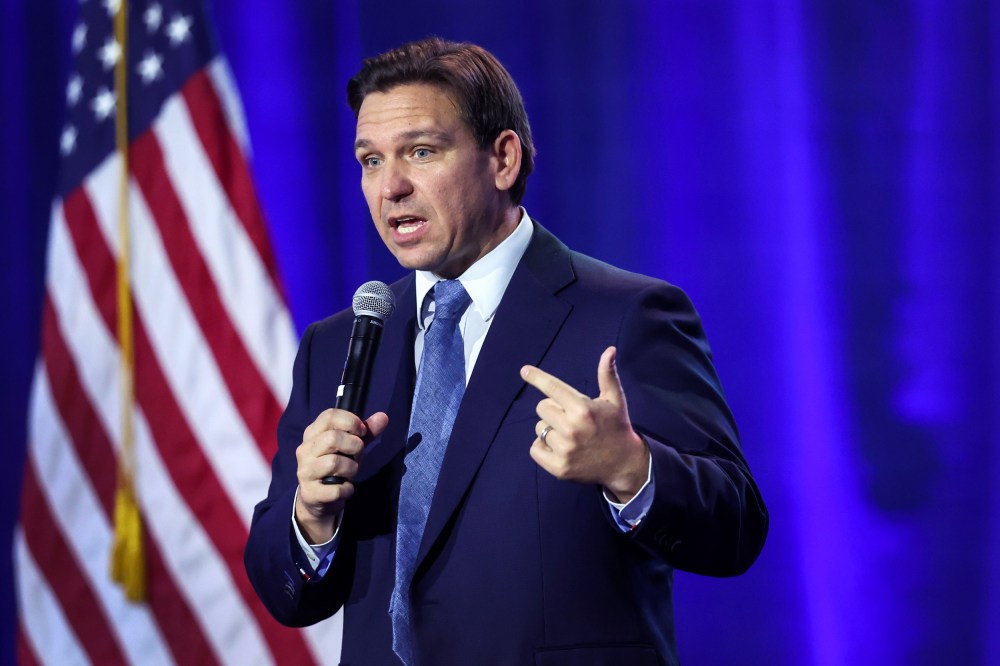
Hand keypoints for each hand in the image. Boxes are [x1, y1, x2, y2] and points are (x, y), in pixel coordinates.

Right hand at [294, 408, 388, 542]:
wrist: (319, 499)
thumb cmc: (337, 466)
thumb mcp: (351, 447)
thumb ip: (367, 432)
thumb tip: (384, 416)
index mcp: (312, 434)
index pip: (329, 416)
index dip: (351, 421)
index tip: (361, 432)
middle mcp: (304, 450)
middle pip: (333, 438)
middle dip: (354, 447)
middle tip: (356, 456)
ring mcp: (305, 471)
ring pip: (334, 462)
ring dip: (352, 469)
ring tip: (350, 473)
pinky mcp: (310, 493)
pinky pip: (337, 489)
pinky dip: (348, 489)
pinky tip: (346, 489)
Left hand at [520, 346, 649, 502]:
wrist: (624, 464)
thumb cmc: (617, 426)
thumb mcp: (615, 400)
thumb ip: (607, 374)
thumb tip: (609, 350)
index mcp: (583, 408)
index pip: (552, 388)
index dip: (537, 377)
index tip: (524, 370)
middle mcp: (572, 428)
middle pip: (542, 407)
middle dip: (554, 410)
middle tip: (571, 418)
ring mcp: (564, 449)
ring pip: (539, 428)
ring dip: (550, 429)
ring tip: (570, 436)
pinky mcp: (558, 467)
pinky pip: (535, 448)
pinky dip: (543, 447)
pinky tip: (561, 448)